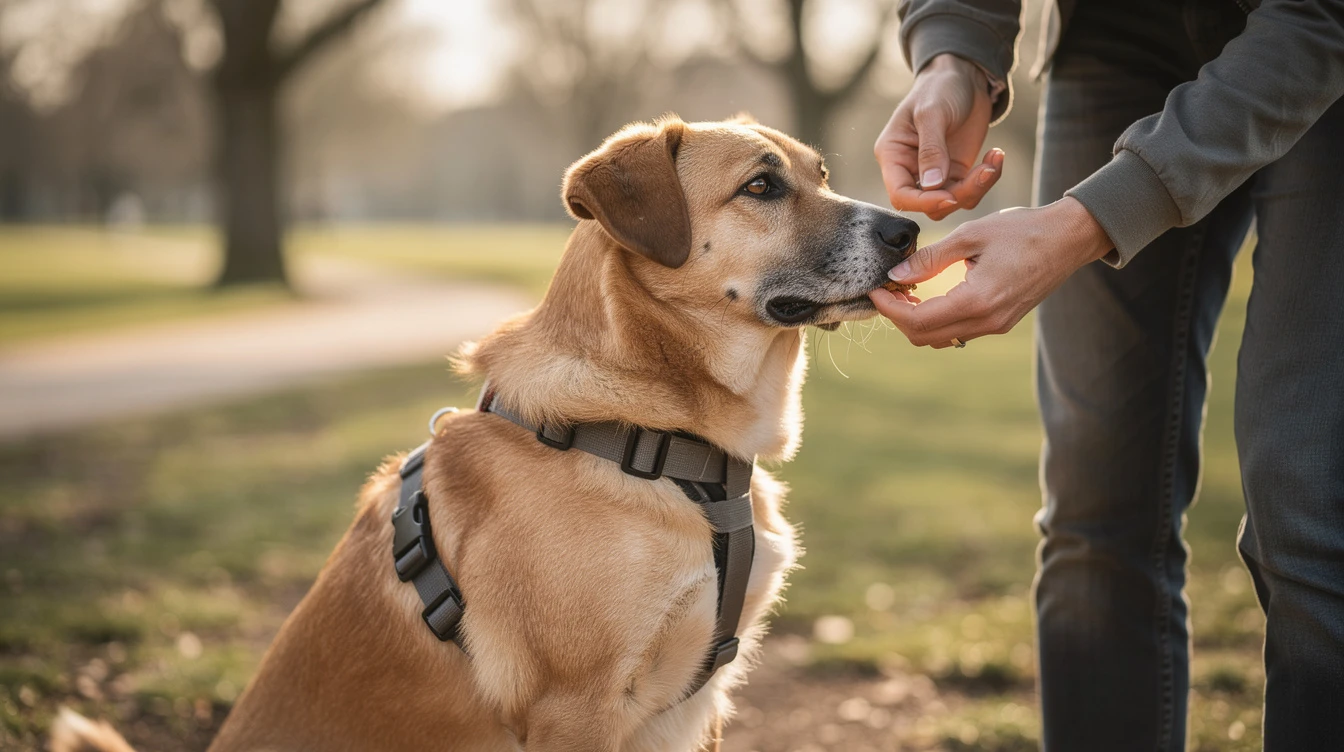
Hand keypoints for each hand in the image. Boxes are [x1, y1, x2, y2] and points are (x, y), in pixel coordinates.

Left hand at [869, 198, 1113, 347]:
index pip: (917, 321)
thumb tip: (895, 276)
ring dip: (916, 320)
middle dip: (898, 317)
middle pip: (925, 337)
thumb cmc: (1022, 229)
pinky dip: (936, 319)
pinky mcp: (1001, 322)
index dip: (888, 309)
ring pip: (941, 338)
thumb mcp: (970, 235)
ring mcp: (996, 326)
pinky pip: (958, 331)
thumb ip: (930, 259)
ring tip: (904, 291)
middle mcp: (987, 322)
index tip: (874, 288)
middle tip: (885, 290)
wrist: (1070, 237)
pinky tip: (929, 294)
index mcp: (977, 302)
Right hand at [875, 53, 1002, 220]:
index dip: (923, 202)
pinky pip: (970, 190)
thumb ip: (931, 149)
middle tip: (983, 172)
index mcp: (894, 155)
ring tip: (994, 159)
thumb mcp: (932, 113)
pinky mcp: (957, 171)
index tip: (949, 196)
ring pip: (952, 201)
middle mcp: (911, 169)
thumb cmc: (939, 87)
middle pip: (928, 203)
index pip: (900, 194)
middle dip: (958, 195)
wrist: (963, 76)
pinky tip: (996, 156)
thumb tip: (933, 185)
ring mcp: (936, 173)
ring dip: (977, 187)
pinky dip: (987, 179)